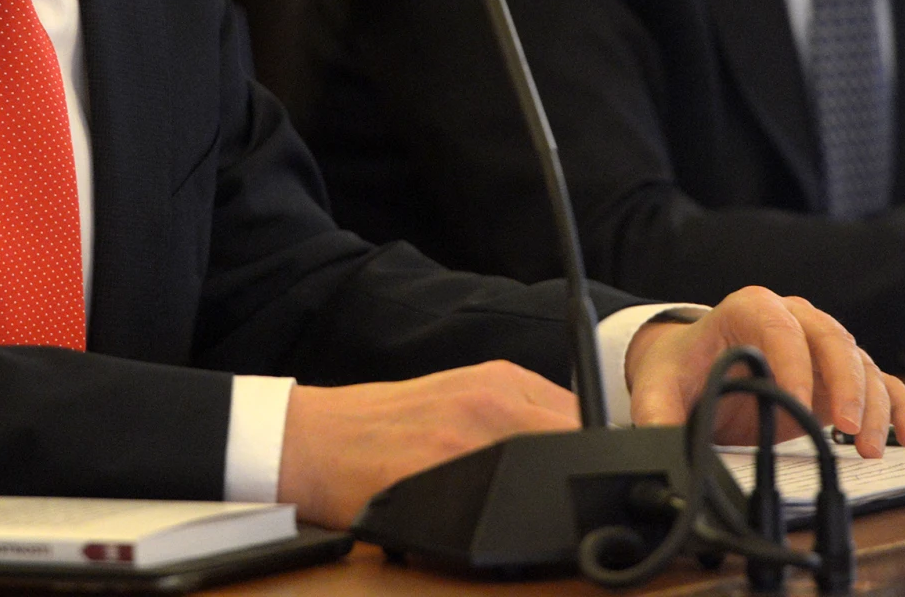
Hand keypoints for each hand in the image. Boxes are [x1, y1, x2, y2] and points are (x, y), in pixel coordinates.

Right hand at [278, 361, 578, 527]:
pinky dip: (507, 523)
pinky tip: (488, 524)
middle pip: (574, 444)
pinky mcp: (438, 480)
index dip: (591, 454)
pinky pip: (498, 509)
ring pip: (544, 477)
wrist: (313, 439)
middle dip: (574, 479)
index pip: (584, 415)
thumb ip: (515, 410)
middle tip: (562, 504)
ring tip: (520, 515)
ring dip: (545, 502)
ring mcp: (466, 442)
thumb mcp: (458, 393)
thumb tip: (572, 444)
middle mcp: (489, 403)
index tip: (586, 476)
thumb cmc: (384, 424)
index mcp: (498, 380)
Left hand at [624, 287, 904, 459]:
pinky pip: (880, 382)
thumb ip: (657, 414)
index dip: (794, 363)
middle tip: (850, 431)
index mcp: (749, 309)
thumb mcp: (658, 387)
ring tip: (871, 449)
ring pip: (861, 363)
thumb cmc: (682, 369)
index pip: (780, 326)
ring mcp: (820, 345)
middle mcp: (793, 318)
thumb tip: (657, 441)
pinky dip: (899, 406)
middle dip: (847, 385)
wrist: (694, 366)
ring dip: (875, 405)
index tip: (798, 406)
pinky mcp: (838, 375)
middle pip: (833, 339)